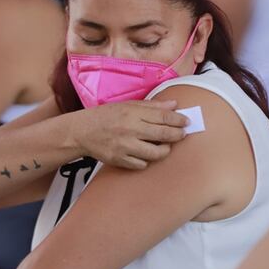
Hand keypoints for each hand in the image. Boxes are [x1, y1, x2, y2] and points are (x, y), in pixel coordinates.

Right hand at [70, 100, 189, 168]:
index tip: (186, 121)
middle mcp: (130, 129)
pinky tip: (146, 154)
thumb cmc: (106, 116)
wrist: (82, 132)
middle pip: (163, 134)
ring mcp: (125, 146)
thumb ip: (151, 106)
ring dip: (165, 150)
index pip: (163, 116)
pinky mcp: (120, 160)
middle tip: (182, 134)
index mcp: (132, 113)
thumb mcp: (127, 105)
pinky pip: (142, 164)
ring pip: (155, 153)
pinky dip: (147, 160)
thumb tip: (173, 104)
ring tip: (166, 146)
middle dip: (177, 135)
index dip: (178, 119)